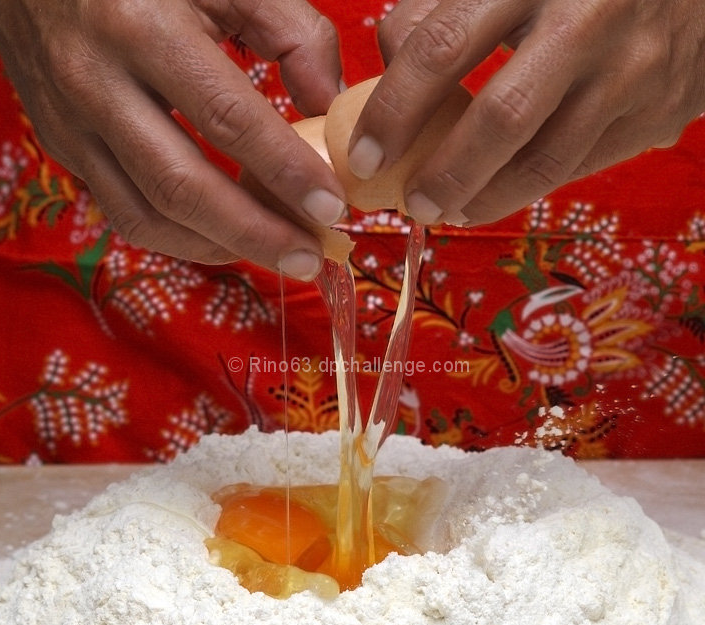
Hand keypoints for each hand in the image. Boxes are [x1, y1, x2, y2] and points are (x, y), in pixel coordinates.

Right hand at [0, 0, 345, 278]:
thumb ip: (289, 32)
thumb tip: (328, 107)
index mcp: (141, 26)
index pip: (226, 116)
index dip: (283, 170)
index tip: (330, 206)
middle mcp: (96, 83)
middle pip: (182, 187)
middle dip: (254, 233)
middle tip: (309, 259)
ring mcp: (71, 125)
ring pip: (147, 217)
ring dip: (219, 248)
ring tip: (277, 256)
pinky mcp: (63, 150)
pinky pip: (126, 214)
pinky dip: (182, 238)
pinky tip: (226, 238)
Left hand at [348, 0, 704, 226]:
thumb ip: (439, 11)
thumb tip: (389, 67)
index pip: (441, 48)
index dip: (395, 111)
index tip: (364, 156)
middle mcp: (587, 21)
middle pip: (500, 118)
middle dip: (444, 174)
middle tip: (412, 205)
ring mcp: (630, 72)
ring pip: (543, 161)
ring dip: (483, 199)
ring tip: (449, 211)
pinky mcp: (655, 115)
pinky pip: (575, 169)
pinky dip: (524, 192)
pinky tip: (492, 197)